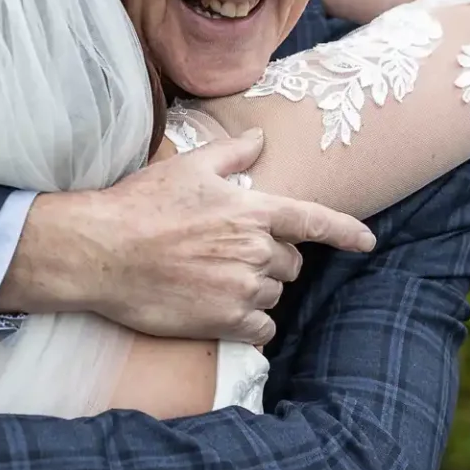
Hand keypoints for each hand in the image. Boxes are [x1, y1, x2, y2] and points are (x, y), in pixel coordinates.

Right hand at [0, 130, 375, 344]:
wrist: (102, 251)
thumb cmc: (142, 205)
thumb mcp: (190, 167)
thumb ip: (234, 154)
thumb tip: (260, 139)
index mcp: (254, 211)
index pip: (316, 221)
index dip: (347, 232)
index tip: (367, 243)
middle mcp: (256, 250)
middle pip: (290, 264)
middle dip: (269, 261)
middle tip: (226, 254)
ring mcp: (243, 287)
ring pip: (273, 296)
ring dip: (254, 291)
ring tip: (212, 280)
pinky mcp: (225, 320)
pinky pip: (261, 329)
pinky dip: (250, 324)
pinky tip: (222, 312)